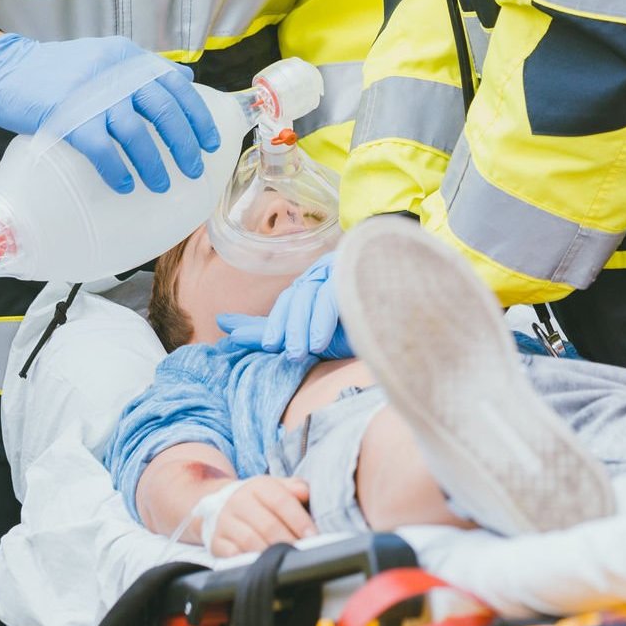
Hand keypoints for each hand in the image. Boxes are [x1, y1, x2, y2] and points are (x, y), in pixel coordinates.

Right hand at [0, 34, 219, 192]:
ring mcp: (91, 93)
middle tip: (192, 170)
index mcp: (127, 56)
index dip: (197, 115)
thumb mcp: (104, 57)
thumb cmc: (55, 71)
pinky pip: (101, 148)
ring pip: (135, 133)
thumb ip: (142, 69)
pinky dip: (116, 169)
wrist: (3, 69)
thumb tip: (185, 78)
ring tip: (160, 185)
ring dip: (152, 163)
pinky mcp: (67, 115)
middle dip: (183, 144)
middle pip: (162, 109)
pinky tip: (124, 184)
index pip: (175, 84)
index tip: (211, 142)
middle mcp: (115, 70)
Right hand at [200, 475, 314, 555]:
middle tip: (302, 552)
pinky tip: (262, 566)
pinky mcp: (216, 542)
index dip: (299, 520)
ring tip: (285, 561)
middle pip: (267, 525)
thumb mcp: (277, 487)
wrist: (222, 505)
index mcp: (258, 486)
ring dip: (271, 553)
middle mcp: (238, 502)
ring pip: (250, 542)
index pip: (281, 501)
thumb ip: (295, 487)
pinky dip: (248, 561)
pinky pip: (232, 555)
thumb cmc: (260, 500)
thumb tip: (305, 492)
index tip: (312, 536)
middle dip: (288, 541)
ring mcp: (225, 522)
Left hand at [216, 257, 350, 358]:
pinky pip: (335, 295)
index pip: (289, 299)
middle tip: (284, 352)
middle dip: (287, 325)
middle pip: (298, 295)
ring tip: (299, 352)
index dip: (274, 322)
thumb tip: (225, 325)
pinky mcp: (359, 276)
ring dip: (304, 326)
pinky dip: (324, 318)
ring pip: (312, 294)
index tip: (263, 344)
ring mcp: (343, 272)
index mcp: (313, 285)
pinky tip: (320, 341)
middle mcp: (325, 274)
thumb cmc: (353, 331)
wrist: (401, 328)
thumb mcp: (307, 336)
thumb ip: (267, 329)